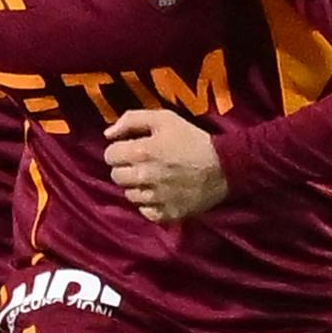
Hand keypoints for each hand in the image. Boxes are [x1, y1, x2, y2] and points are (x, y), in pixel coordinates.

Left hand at [103, 109, 226, 223]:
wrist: (224, 167)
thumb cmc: (192, 139)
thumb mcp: (164, 118)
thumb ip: (131, 119)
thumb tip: (107, 133)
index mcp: (141, 152)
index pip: (109, 155)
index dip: (118, 150)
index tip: (131, 148)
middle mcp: (144, 177)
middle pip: (116, 177)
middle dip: (125, 168)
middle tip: (142, 163)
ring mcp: (155, 198)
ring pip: (129, 195)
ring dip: (137, 186)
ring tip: (153, 178)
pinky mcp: (166, 214)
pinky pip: (145, 212)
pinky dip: (150, 204)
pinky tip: (161, 193)